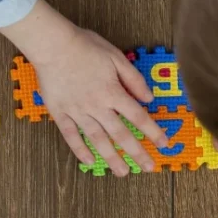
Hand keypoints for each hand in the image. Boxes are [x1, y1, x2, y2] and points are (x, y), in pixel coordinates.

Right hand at [0, 0, 166, 175]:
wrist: (53, 45)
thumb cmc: (85, 46)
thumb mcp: (115, 56)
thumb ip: (133, 79)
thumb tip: (149, 98)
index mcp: (112, 92)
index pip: (138, 117)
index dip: (153, 132)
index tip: (164, 144)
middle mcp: (97, 107)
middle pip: (120, 134)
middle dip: (137, 152)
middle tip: (148, 168)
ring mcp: (77, 112)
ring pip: (97, 140)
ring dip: (111, 158)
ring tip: (122, 172)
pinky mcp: (60, 112)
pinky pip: (71, 135)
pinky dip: (80, 150)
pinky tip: (89, 162)